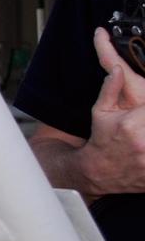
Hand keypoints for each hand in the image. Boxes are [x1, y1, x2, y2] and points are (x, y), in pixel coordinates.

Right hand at [76, 29, 144, 195]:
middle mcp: (143, 141)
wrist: (99, 172)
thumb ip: (111, 89)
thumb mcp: (101, 112)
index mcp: (131, 124)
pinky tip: (144, 148)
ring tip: (143, 132)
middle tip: (143, 121)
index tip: (143, 107)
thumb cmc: (102, 138)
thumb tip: (118, 68)